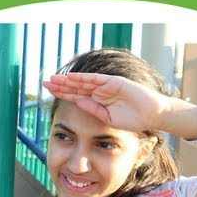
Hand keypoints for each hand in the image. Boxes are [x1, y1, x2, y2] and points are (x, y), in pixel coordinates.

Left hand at [42, 72, 170, 132]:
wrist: (152, 115)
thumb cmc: (133, 119)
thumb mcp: (108, 118)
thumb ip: (93, 110)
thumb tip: (77, 102)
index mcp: (97, 101)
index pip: (76, 96)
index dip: (62, 93)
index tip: (49, 91)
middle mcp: (99, 92)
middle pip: (76, 87)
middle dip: (60, 85)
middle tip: (44, 82)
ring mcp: (106, 86)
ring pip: (83, 82)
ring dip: (68, 80)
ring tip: (53, 79)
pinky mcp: (114, 82)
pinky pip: (96, 79)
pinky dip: (83, 78)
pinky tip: (71, 77)